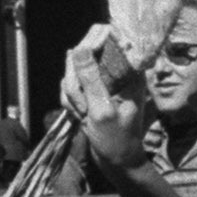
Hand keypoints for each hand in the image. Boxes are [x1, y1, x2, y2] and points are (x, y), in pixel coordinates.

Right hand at [61, 24, 146, 170]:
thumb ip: (90, 79)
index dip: (91, 42)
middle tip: (83, 104)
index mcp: (128, 69)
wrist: (117, 162)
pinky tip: (80, 116)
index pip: (107, 34)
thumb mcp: (102, 110)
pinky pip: (68, 86)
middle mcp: (115, 69)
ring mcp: (101, 80)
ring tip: (84, 114)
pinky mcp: (90, 90)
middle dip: (75, 78)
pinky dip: (70, 102)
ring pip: (72, 70)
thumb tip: (78, 48)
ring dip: (72, 94)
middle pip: (83, 51)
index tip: (83, 61)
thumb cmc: (116, 140)